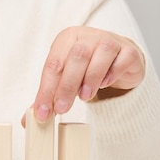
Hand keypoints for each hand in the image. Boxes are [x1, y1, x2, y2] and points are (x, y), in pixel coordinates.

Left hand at [26, 26, 145, 123]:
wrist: (119, 62)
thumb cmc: (86, 69)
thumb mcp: (64, 80)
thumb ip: (48, 98)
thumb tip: (29, 121)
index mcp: (66, 40)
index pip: (53, 65)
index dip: (46, 90)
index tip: (42, 113)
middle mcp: (87, 37)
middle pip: (76, 58)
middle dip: (66, 86)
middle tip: (61, 109)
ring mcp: (110, 41)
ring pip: (100, 55)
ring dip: (90, 78)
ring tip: (84, 97)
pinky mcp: (129, 52)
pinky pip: (122, 60)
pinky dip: (113, 73)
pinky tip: (105, 84)